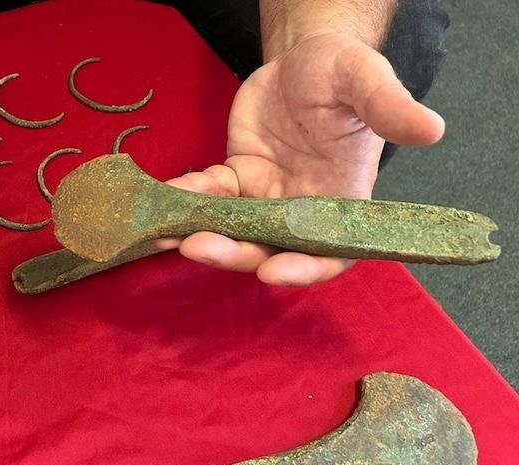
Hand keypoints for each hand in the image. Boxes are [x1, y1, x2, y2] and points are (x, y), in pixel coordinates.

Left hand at [160, 32, 444, 285]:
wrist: (304, 59)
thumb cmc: (343, 72)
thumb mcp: (366, 80)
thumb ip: (389, 107)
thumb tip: (432, 128)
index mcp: (344, 201)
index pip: (329, 251)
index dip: (303, 269)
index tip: (274, 273)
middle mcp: (303, 209)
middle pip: (269, 249)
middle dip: (235, 254)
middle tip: (200, 247)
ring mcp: (266, 198)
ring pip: (233, 231)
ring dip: (201, 235)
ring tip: (169, 231)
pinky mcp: (237, 179)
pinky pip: (209, 197)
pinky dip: (187, 200)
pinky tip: (164, 197)